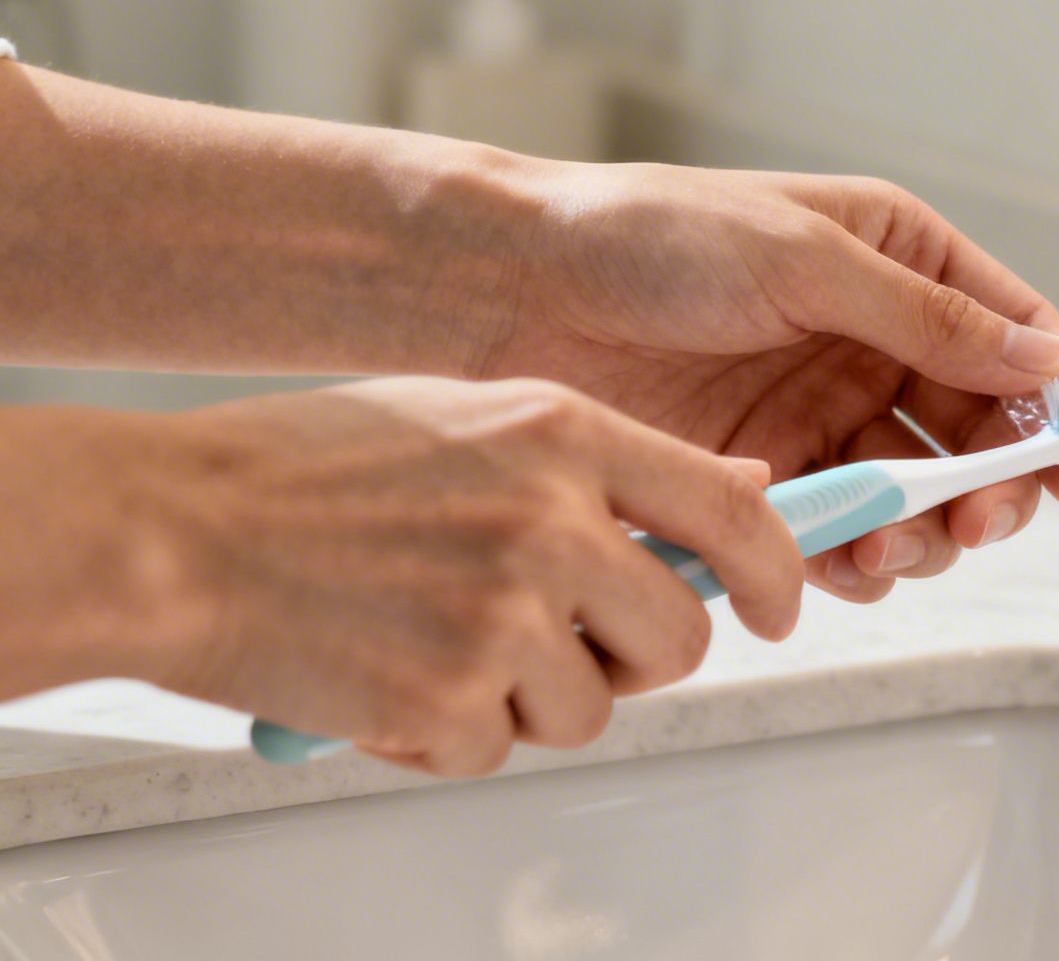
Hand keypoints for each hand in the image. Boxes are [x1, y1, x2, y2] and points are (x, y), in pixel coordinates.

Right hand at [139, 377, 801, 776]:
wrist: (170, 528)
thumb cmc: (304, 468)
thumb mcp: (474, 418)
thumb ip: (605, 457)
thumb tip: (739, 486)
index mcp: (564, 435)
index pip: (735, 511)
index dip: (777, 571)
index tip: (779, 606)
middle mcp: (551, 519)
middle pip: (679, 637)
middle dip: (639, 662)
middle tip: (577, 648)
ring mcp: (503, 611)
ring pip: (591, 710)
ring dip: (528, 701)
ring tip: (439, 644)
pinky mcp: (449, 696)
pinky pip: (496, 750)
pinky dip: (446, 736)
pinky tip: (386, 675)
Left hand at [472, 162, 1058, 602]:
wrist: (510, 293)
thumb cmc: (648, 238)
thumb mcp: (803, 260)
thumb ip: (929, 318)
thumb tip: (1049, 360)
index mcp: (898, 259)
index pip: (1014, 338)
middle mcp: (872, 338)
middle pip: (980, 431)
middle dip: (996, 483)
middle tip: (981, 520)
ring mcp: (821, 410)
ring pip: (919, 491)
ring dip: (926, 528)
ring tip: (892, 544)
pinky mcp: (769, 472)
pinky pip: (844, 528)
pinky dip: (857, 553)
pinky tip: (840, 558)